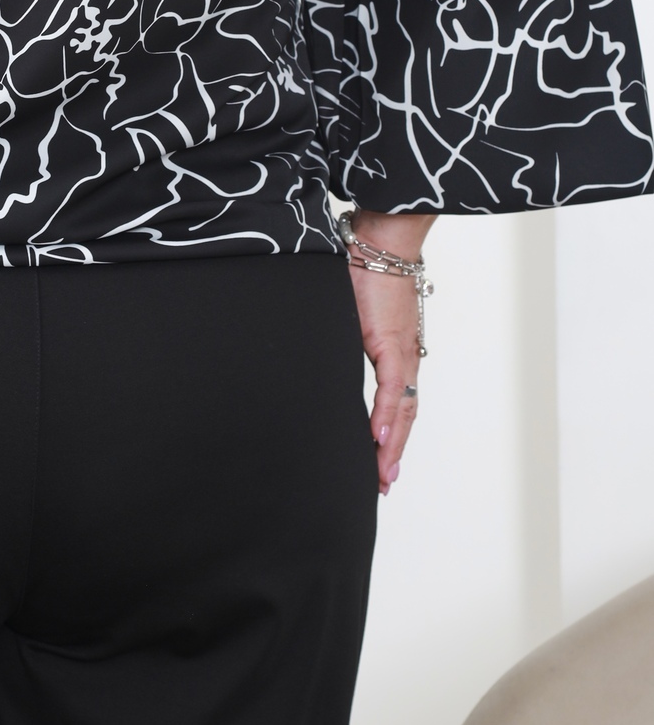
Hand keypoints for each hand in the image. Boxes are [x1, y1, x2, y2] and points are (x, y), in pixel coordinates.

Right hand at [345, 210, 433, 496]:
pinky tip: (379, 438)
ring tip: (383, 474)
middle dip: (393, 452)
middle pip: (404, 415)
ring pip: (403, 409)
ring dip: (392, 444)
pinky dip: (387, 415)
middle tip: (383, 484)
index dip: (392, 435)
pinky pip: (392, 388)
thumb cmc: (365, 267)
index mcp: (394, 352)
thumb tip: (319, 349)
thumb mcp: (349, 314)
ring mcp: (401, 352)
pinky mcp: (391, 342)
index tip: (382, 463)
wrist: (381, 240)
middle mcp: (403, 357)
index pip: (398, 403)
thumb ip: (342, 337)